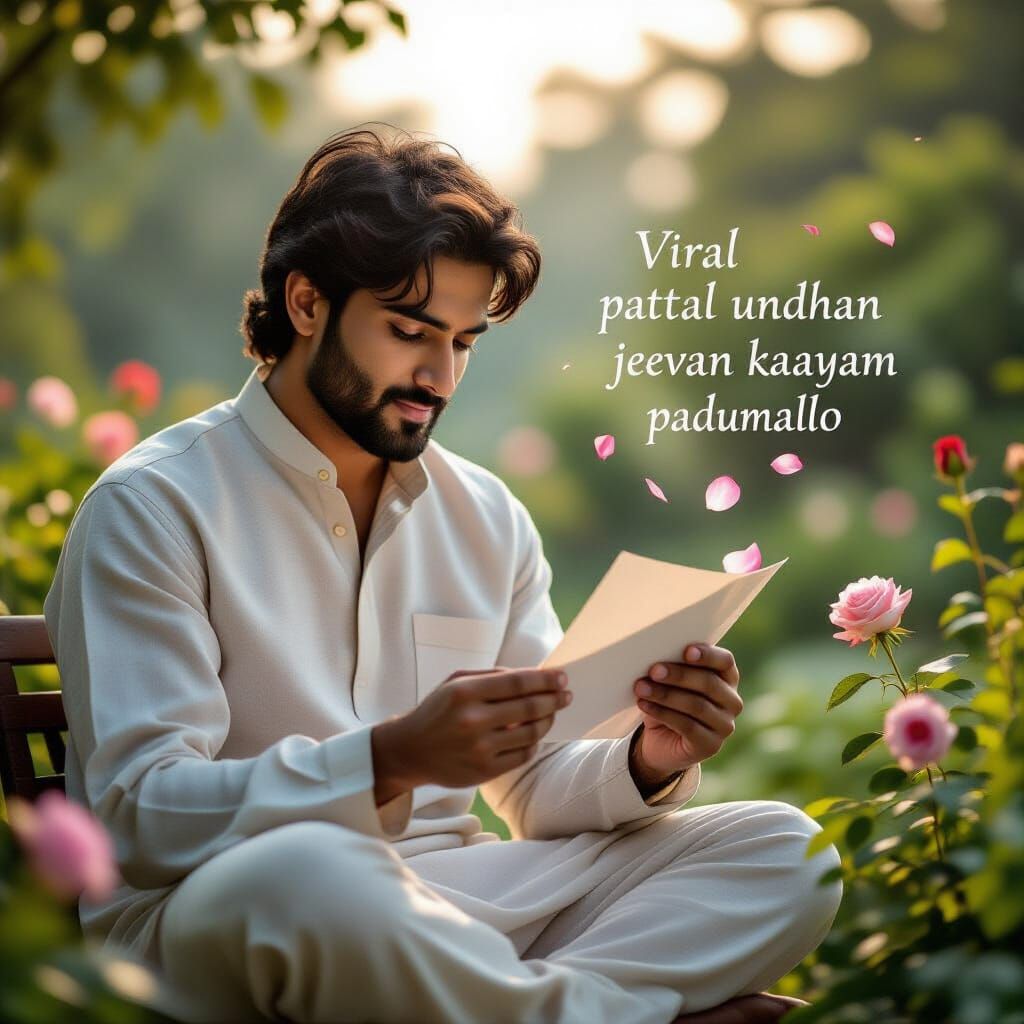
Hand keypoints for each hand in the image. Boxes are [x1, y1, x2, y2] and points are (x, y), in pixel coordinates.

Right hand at [380, 666, 572, 789]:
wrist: (409, 750)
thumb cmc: (437, 710)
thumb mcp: (456, 682)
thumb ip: (492, 676)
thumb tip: (534, 676)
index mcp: (465, 693)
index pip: (517, 683)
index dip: (545, 680)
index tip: (562, 678)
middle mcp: (473, 721)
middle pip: (529, 708)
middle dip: (554, 699)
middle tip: (567, 695)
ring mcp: (479, 749)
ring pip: (530, 733)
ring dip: (548, 721)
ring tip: (551, 713)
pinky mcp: (484, 772)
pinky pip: (522, 756)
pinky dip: (534, 744)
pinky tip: (534, 735)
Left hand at [632, 643, 741, 777]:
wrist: (662, 742)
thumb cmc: (669, 702)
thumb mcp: (671, 683)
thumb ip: (672, 668)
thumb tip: (656, 659)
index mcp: (727, 678)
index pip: (724, 661)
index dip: (707, 655)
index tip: (686, 651)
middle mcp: (731, 701)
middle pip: (709, 683)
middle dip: (679, 675)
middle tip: (653, 670)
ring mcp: (724, 725)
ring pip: (696, 705)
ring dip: (665, 695)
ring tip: (641, 688)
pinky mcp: (710, 745)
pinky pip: (687, 726)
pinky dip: (662, 713)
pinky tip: (645, 705)